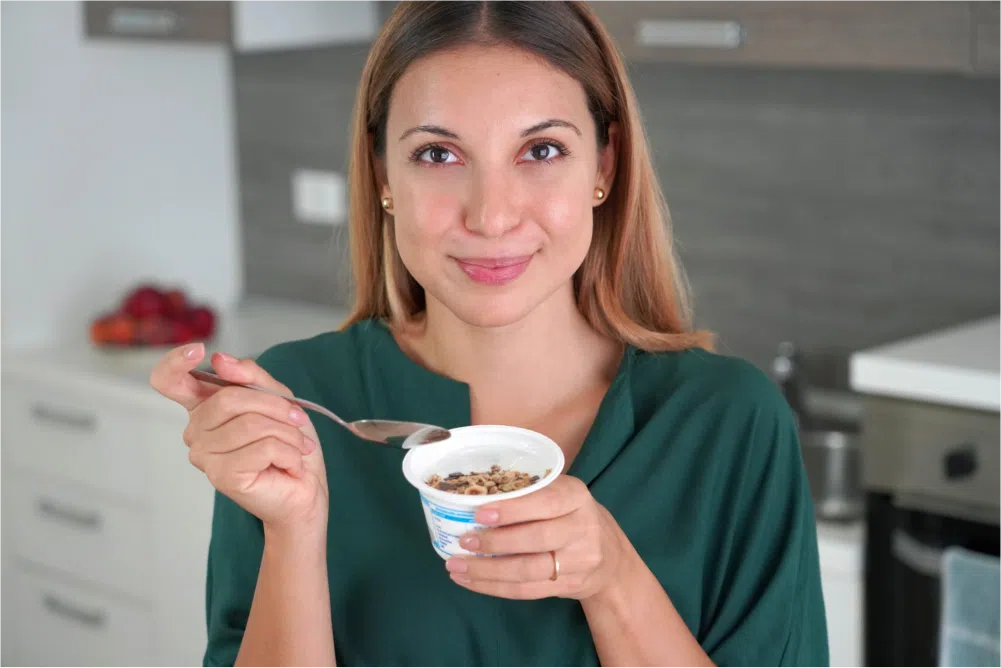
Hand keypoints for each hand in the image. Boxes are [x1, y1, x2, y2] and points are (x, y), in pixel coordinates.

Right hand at [149, 343, 327, 538]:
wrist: (305, 489)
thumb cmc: (289, 444)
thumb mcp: (279, 398)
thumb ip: (251, 376)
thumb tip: (220, 360)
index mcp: (204, 406)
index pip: (169, 381)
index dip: (176, 362)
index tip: (199, 350)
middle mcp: (196, 431)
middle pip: (229, 399)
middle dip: (274, 405)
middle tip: (297, 420)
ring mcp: (204, 456)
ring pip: (251, 424)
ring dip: (287, 432)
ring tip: (296, 445)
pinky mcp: (221, 477)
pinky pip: (263, 448)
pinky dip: (289, 451)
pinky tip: (290, 463)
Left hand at [444, 475, 625, 600]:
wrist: (610, 555)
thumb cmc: (570, 514)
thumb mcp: (560, 493)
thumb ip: (528, 493)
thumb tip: (473, 498)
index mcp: (576, 496)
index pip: (545, 502)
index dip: (512, 510)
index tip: (479, 513)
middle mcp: (583, 527)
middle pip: (536, 539)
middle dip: (495, 543)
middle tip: (463, 541)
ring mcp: (579, 561)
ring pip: (528, 570)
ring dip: (487, 571)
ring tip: (457, 567)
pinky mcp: (569, 586)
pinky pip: (527, 591)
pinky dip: (495, 588)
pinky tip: (471, 582)